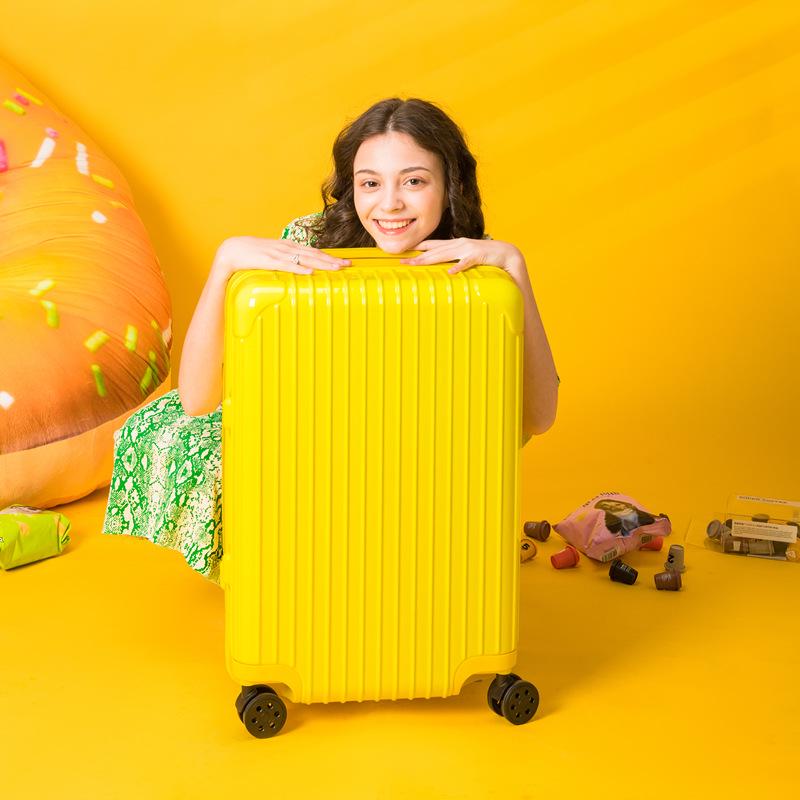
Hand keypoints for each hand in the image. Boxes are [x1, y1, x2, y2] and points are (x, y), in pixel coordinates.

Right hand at [212, 236, 349, 279]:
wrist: (231, 251)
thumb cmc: (252, 256)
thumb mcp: (273, 258)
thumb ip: (286, 262)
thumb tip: (301, 270)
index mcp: (288, 247)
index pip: (313, 251)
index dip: (330, 256)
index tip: (345, 262)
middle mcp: (286, 248)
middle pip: (313, 254)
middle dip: (331, 260)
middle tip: (348, 265)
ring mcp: (277, 253)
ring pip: (304, 258)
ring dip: (321, 263)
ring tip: (336, 268)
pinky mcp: (267, 260)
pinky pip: (286, 265)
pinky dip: (299, 268)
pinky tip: (310, 271)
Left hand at [399, 238, 531, 295]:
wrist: (508, 254)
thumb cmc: (486, 258)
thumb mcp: (466, 259)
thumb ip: (454, 262)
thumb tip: (441, 270)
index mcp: (455, 245)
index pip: (432, 246)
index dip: (417, 248)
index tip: (403, 253)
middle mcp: (458, 244)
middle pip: (433, 251)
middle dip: (417, 257)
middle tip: (402, 262)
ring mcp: (468, 249)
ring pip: (445, 255)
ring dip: (430, 259)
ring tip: (416, 264)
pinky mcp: (479, 255)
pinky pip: (467, 262)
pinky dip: (459, 267)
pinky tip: (451, 272)